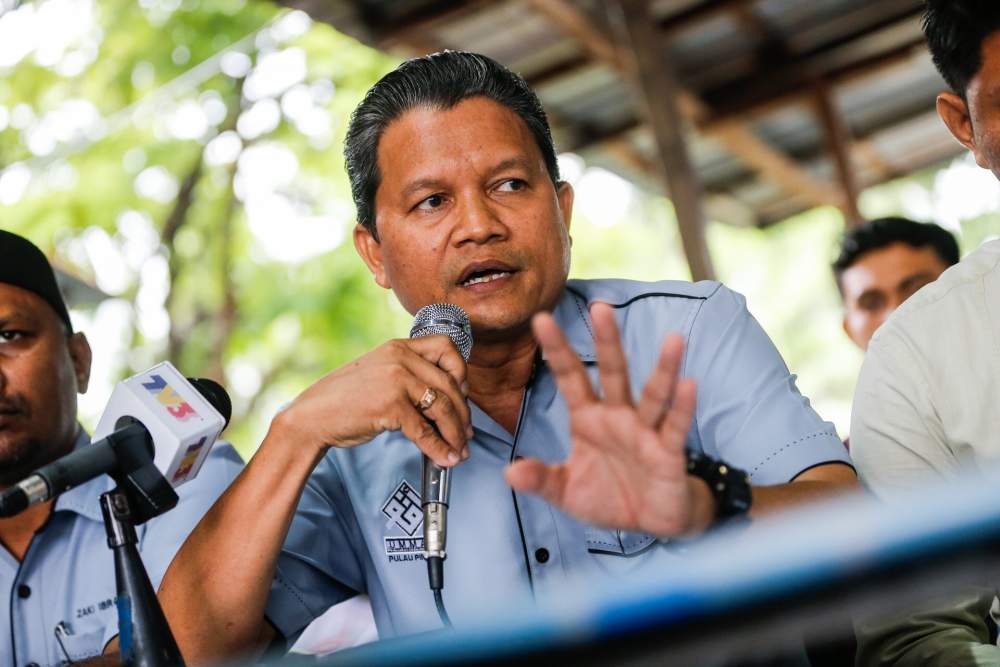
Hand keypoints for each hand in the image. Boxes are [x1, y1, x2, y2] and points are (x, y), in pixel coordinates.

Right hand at [271, 335, 471, 466]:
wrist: (311, 416)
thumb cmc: (344, 400)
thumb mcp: (380, 375)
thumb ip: (409, 377)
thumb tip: (445, 402)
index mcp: (398, 347)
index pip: (446, 346)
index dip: (461, 372)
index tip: (462, 394)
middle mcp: (400, 358)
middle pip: (450, 384)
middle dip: (462, 414)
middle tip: (465, 434)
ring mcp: (396, 380)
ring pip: (442, 407)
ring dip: (455, 434)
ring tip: (458, 451)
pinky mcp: (390, 406)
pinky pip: (425, 430)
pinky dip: (438, 448)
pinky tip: (444, 458)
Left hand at [505, 302, 698, 535]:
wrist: (648, 522)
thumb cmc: (608, 497)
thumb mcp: (566, 491)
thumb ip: (541, 479)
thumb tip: (510, 473)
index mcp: (588, 419)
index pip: (570, 377)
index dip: (557, 350)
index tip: (541, 319)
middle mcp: (618, 416)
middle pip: (613, 372)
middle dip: (607, 342)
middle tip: (601, 307)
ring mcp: (645, 431)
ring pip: (653, 394)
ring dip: (664, 368)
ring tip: (674, 339)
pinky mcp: (669, 452)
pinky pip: (675, 427)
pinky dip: (682, 407)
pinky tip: (689, 385)